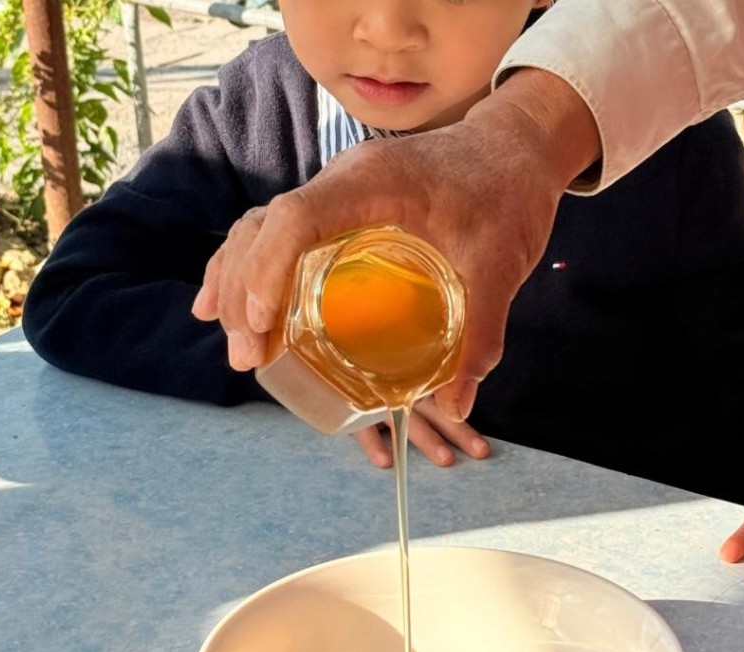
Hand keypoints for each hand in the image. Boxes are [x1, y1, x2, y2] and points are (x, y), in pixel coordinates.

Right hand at [191, 67, 598, 420]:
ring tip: (236, 346)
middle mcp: (344, 181)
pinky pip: (280, 234)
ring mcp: (338, 193)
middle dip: (243, 293)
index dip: (266, 269)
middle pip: (265, 229)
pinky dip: (251, 268)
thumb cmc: (509, 197)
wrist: (517, 151)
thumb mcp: (501, 266)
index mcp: (374, 183)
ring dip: (238, 283)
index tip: (261, 325)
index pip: (296, 217)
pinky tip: (226, 304)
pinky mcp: (343, 208)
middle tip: (245, 359)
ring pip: (263, 230)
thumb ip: (482, 333)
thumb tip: (457, 407)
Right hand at [353, 398, 490, 468]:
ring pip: (406, 418)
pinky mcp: (351, 405)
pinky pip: (363, 426)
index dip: (464, 430)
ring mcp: (377, 397)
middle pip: (434, 412)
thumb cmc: (363, 389)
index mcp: (414, 389)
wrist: (324, 369)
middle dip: (456, 433)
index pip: (445, 409)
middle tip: (478, 451)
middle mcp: (400, 392)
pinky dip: (374, 443)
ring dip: (426, 438)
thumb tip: (442, 434)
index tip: (483, 451)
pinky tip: (385, 461)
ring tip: (445, 458)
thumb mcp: (391, 397)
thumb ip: (415, 411)